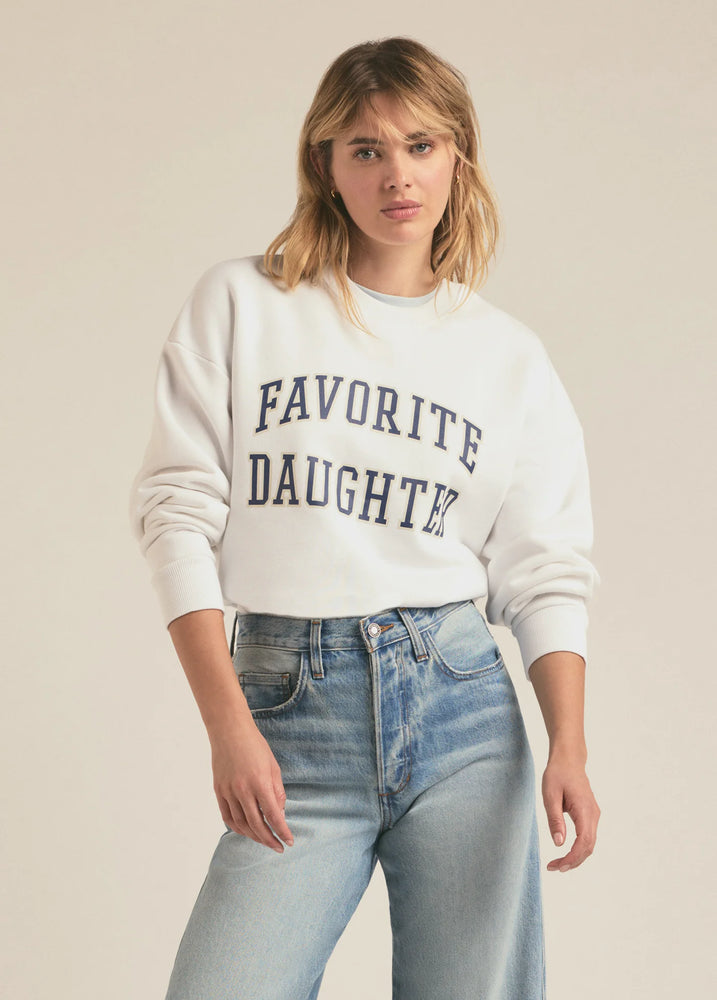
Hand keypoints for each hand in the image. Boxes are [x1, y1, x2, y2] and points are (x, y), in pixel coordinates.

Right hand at [209, 719, 294, 853]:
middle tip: (279, 847)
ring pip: (241, 824)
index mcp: (260, 782)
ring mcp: (228, 791)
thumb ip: (277, 792)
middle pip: (257, 825)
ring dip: (254, 836)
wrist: (229, 731)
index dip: (282, 832)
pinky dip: (237, 828)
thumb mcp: (273, 767)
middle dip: (270, 840)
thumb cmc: (255, 746)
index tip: (289, 841)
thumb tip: (279, 815)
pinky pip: (227, 816)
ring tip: (265, 840)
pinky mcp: (218, 791)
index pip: (273, 816)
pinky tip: (247, 831)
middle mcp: (243, 790)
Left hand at [541, 750, 599, 872]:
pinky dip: (578, 848)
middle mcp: (593, 815)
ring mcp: (594, 815)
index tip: (557, 866)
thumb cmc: (558, 774)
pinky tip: (566, 853)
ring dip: (576, 857)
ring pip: (589, 844)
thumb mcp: (550, 795)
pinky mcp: (590, 815)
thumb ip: (554, 819)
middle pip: (588, 847)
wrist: (569, 759)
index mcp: (584, 810)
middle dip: (573, 861)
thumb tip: (559, 844)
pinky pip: (587, 837)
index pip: (583, 842)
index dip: (571, 858)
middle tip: (554, 868)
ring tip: (557, 864)